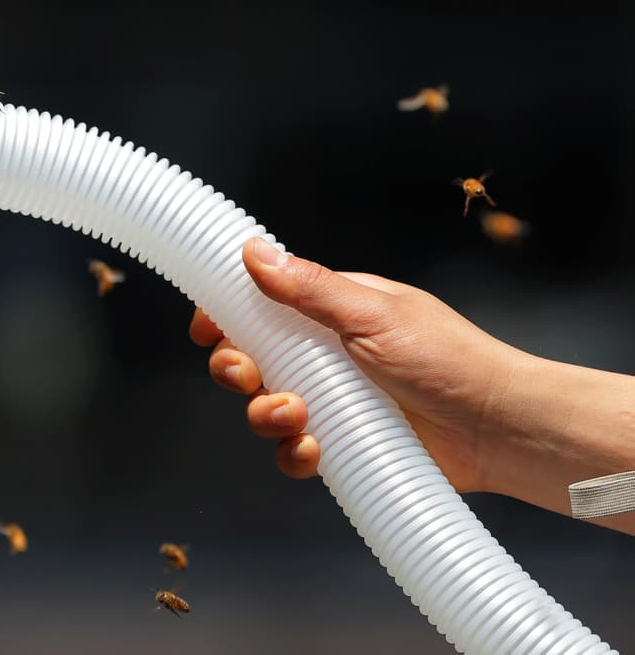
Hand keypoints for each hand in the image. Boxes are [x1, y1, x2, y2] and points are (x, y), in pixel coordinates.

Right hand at [189, 237, 519, 493]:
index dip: (226, 316)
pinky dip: (295, 453)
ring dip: (265, 414)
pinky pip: (296, 451)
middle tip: (248, 375)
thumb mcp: (372, 314)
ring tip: (295, 415)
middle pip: (252, 358)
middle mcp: (327, 354)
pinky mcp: (346, 444)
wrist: (499, 428)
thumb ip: (309, 288)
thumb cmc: (449, 359)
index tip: (206, 330)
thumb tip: (253, 251)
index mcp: (332, 311)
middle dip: (237, 368)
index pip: (262, 304)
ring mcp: (335, 400)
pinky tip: (314, 450)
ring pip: (267, 407)